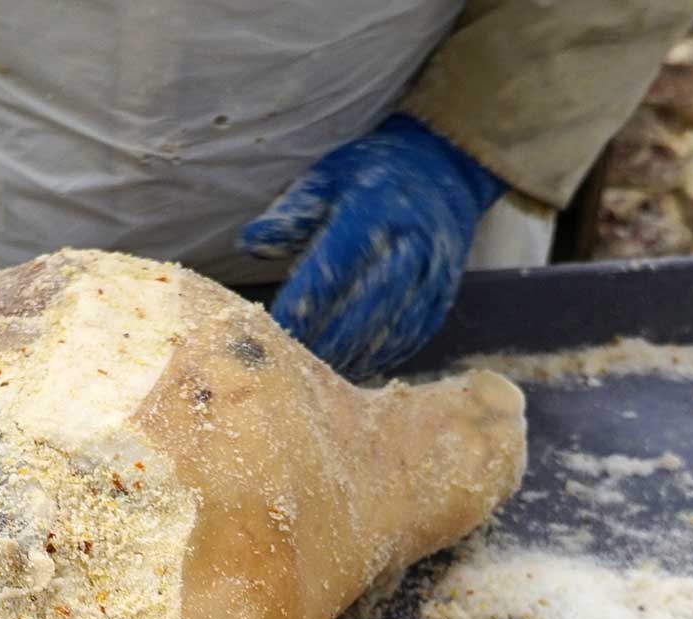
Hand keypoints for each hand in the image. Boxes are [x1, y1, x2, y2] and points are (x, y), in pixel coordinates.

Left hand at [240, 114, 504, 380]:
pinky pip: (416, 334)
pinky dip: (385, 356)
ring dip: (356, 356)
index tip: (275, 330)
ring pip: (394, 327)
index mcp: (373, 212)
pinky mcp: (444, 292)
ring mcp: (432, 272)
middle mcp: (409, 244)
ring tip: (322, 376)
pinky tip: (358, 368)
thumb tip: (249, 244)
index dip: (303, 305)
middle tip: (294, 366)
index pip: (333, 269)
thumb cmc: (368, 178)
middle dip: (328, 341)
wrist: (442, 168)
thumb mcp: (326, 179)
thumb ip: (289, 215)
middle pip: (366, 307)